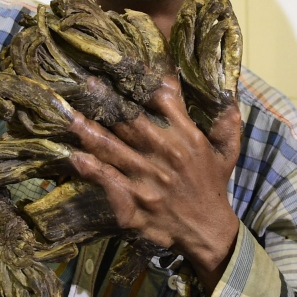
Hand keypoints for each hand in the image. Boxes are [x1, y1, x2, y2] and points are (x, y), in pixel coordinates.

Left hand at [67, 76, 240, 288]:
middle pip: (130, 120)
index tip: (120, 65)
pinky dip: (91, 169)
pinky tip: (73, 156)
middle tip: (84, 82)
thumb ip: (227, 120)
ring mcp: (147, 179)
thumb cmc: (213, 185)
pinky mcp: (134, 202)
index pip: (162, 99)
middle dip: (106, 100)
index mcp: (188, 137)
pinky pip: (108, 181)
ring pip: (112, 149)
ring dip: (88, 131)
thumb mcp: (228, 151)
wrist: (207, 231)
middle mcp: (166, 154)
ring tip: (67, 114)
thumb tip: (225, 88)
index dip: (139, 81)